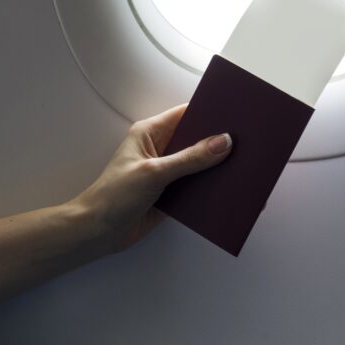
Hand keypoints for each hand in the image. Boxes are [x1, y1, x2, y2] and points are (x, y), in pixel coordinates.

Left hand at [74, 103, 231, 253]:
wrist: (97, 232)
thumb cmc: (113, 196)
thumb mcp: (154, 172)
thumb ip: (189, 159)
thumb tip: (221, 142)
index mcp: (150, 133)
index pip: (185, 114)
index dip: (209, 112)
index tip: (235, 114)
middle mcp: (160, 149)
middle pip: (196, 139)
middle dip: (219, 142)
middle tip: (247, 143)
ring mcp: (167, 172)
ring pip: (199, 164)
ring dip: (217, 167)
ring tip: (244, 168)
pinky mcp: (171, 194)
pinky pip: (197, 187)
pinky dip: (211, 189)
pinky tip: (229, 191)